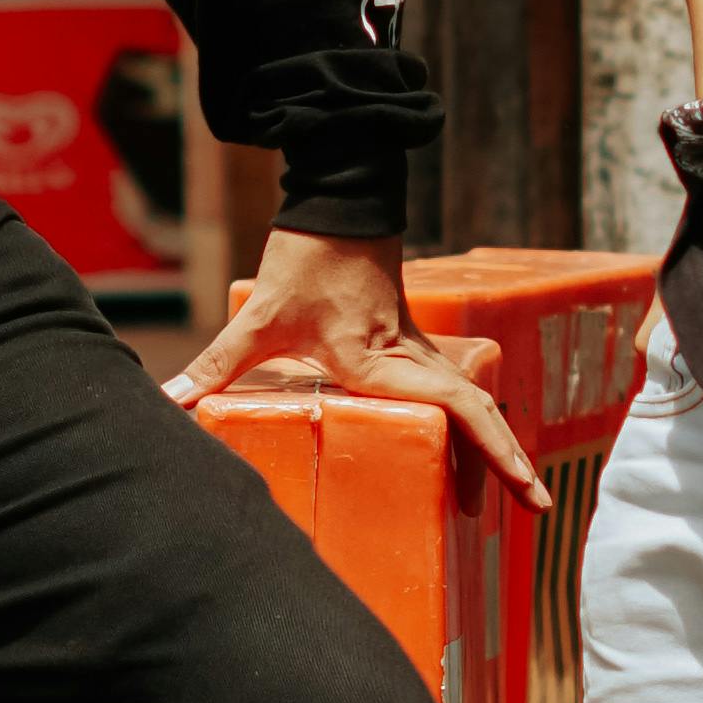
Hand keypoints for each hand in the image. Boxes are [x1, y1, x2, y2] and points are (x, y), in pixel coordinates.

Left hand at [165, 228, 548, 510]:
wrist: (341, 193)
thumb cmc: (308, 255)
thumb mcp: (261, 317)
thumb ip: (216, 364)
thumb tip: (168, 403)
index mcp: (382, 360)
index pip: (457, 408)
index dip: (492, 450)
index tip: (520, 487)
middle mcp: (410, 356)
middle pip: (479, 414)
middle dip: (508, 462)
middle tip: (534, 509)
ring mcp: (415, 344)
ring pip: (469, 400)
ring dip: (491, 442)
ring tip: (506, 491)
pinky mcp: (407, 336)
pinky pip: (450, 384)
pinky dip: (466, 417)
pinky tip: (465, 442)